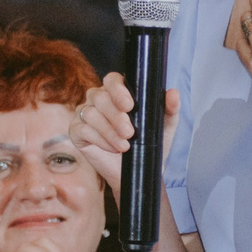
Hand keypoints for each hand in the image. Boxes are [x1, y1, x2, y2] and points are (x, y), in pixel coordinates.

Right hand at [72, 73, 177, 192]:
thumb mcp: (164, 126)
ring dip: (108, 131)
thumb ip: (170, 108)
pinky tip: (112, 149)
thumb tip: (173, 93)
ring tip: (124, 146)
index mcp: (118, 92)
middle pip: (100, 97)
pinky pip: (81, 129)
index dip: (118, 90)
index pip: (112, 79)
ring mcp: (85, 114)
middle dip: (115, 116)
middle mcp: (99, 99)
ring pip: (90, 113)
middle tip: (130, 133)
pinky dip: (99, 140)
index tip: (130, 105)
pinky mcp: (77, 132)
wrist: (139, 171)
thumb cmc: (149, 144)